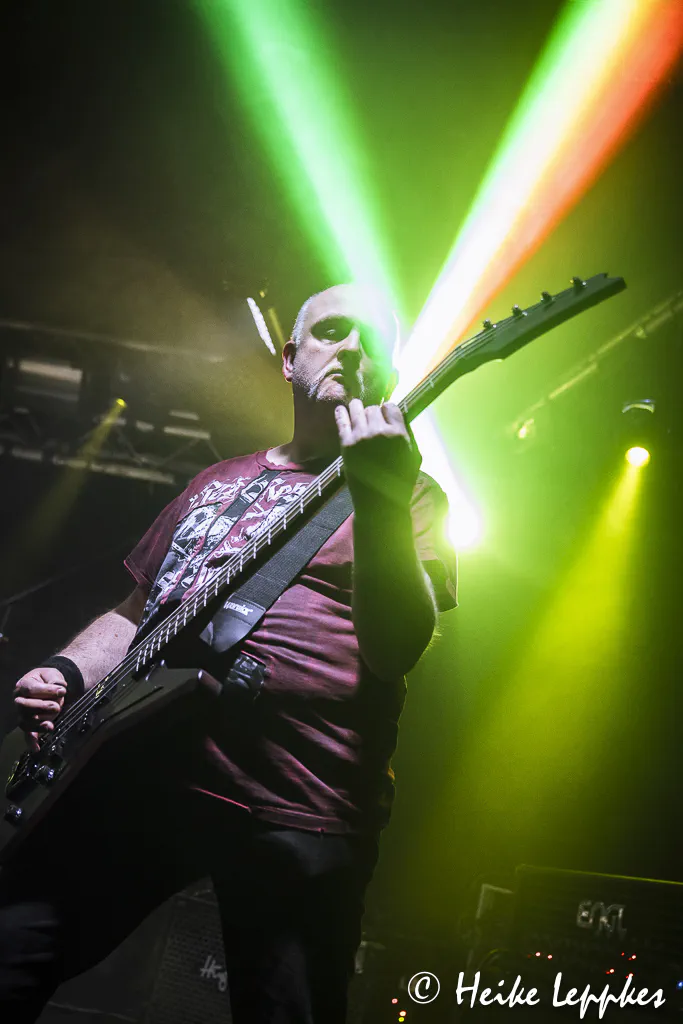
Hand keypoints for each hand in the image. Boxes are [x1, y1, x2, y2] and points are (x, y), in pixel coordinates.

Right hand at [13, 668, 66, 751]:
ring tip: (51, 723)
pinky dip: (31, 741)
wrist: (47, 685)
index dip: (47, 691)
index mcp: (23, 685)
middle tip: (56, 706)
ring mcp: (22, 713)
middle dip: (42, 707)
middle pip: (25, 707)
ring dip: (41, 722)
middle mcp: (19, 700)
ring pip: (27, 721)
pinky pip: (27, 733)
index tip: (62, 691)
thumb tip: (59, 687)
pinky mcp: (28, 723)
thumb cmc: (48, 679)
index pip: (31, 689)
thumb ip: (55, 679)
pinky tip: (37, 748)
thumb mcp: (52, 673)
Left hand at [335, 399, 420, 513]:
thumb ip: (408, 434)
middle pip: (373, 408)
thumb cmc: (400, 481)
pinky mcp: (346, 444)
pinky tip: (340, 409)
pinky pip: (342, 421)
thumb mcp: (414, 456)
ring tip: (355, 407)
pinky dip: (341, 413)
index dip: (387, 410)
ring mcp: (361, 437)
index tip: (384, 414)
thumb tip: (398, 417)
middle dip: (373, 412)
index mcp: (399, 434)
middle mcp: (380, 432)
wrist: (379, 502)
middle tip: (370, 419)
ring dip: (357, 407)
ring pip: (357, 409)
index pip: (391, 407)